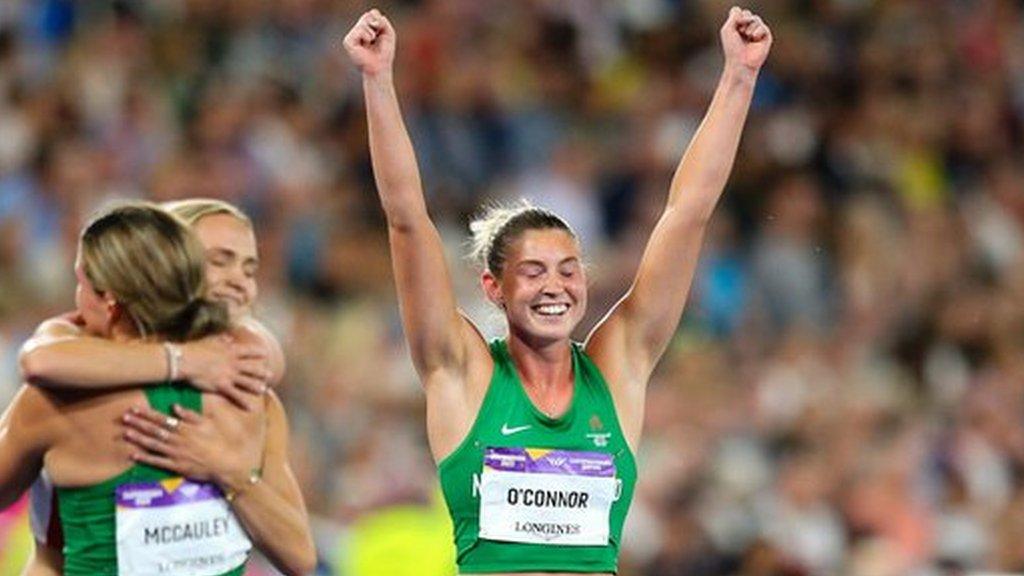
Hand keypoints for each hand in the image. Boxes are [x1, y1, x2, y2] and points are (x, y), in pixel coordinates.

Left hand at [123, 404, 264, 485]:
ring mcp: (175, 453)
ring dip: (138, 438)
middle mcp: (178, 439)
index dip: (148, 413)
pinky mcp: (176, 466)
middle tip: (124, 418)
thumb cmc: (219, 442)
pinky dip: (145, 458)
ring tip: (125, 432)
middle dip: (138, 423)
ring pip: (153, 444)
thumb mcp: (208, 423)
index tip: (135, 408)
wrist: (225, 463)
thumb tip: (175, 407)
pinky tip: (133, 455)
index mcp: (185, 428)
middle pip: (154, 430)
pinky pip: (157, 461)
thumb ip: (191, 415)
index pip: (162, 418)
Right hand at [178, 335, 270, 410]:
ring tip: (264, 390)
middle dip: (261, 372)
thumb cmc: (195, 349)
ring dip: (256, 386)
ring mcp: (229, 375)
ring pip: (247, 382)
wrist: (186, 360)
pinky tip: (251, 408)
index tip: (265, 353)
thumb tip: (228, 337)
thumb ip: (221, 340)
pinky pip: (235, 395)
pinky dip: (243, 402)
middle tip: (271, 375)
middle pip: (251, 368)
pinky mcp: (222, 386)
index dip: (257, 352)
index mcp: (230, 351)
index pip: (247, 351)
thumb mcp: (210, 341)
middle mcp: (233, 363)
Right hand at [343, 9, 395, 77]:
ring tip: (371, 42)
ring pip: (363, 23)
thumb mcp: (388, 33)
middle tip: (376, 39)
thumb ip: (382, 21)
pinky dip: (366, 36)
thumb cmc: (384, 53)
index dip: (379, 21)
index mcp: (365, 29)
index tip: (380, 33)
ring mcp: (351, 36)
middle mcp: (356, 31)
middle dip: (376, 27)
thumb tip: (371, 16)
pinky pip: (359, 31)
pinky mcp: (348, 42)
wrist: (380, 67)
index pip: (371, 14)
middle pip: (367, 16)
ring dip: (372, 33)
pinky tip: (366, 44)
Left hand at [720, 7, 771, 72]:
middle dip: (743, 21)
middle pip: (747, 13)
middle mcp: (747, 28)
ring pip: (755, 18)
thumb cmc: (732, 48)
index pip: (738, 11)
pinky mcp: (766, 36)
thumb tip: (745, 13)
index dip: (736, 17)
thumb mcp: (728, 29)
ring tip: (747, 37)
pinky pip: (763, 26)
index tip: (734, 29)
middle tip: (740, 33)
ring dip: (749, 27)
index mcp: (737, 26)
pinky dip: (757, 32)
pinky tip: (754, 39)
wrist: (740, 62)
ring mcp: (757, 31)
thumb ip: (734, 16)